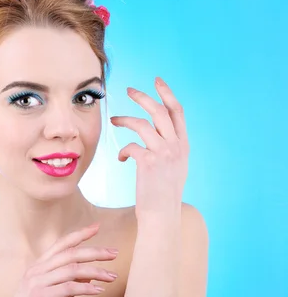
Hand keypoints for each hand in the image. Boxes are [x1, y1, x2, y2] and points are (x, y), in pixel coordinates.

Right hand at [0, 223, 118, 296]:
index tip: (96, 227)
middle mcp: (37, 270)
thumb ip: (67, 283)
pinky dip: (86, 288)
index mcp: (38, 266)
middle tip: (114, 253)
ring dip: (96, 272)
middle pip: (70, 254)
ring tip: (112, 276)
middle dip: (95, 252)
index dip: (79, 234)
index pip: (61, 244)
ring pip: (72, 270)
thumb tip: (88, 278)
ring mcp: (38, 283)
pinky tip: (99, 290)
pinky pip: (68, 288)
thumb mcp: (50, 293)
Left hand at [110, 76, 189, 218]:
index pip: (178, 112)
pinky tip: (120, 158)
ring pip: (142, 124)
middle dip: (143, 97)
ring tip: (113, 120)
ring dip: (124, 119)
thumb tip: (155, 132)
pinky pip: (130, 146)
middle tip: (128, 89)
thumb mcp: (174, 166)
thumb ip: (168, 147)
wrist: (162, 215)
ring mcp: (163, 153)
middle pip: (159, 111)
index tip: (157, 80)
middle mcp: (176, 146)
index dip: (167, 94)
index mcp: (183, 145)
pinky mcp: (148, 162)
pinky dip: (123, 150)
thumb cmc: (163, 193)